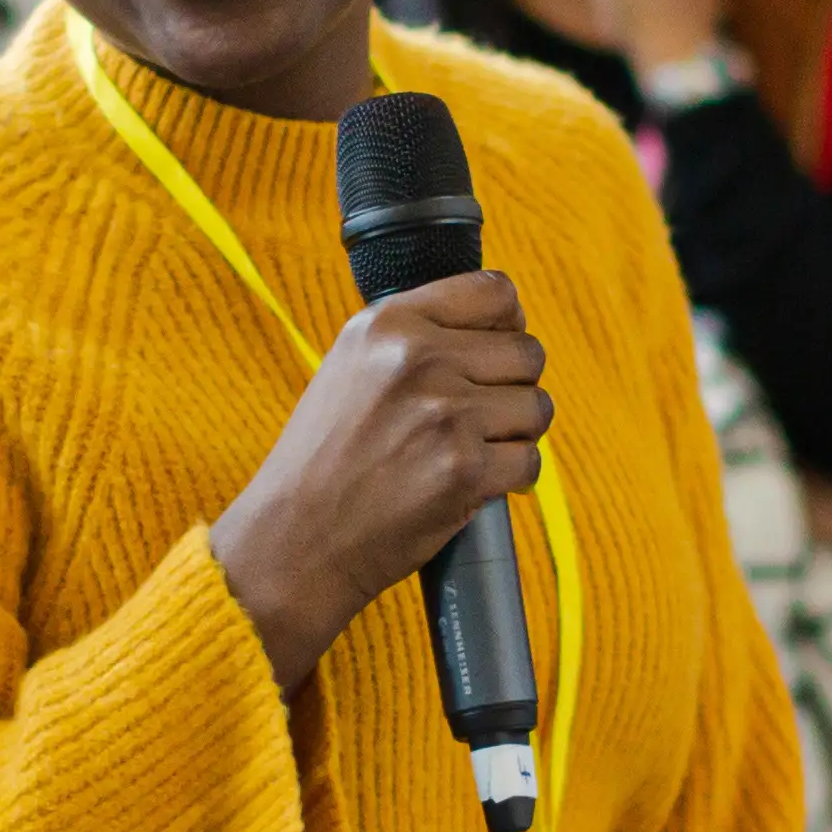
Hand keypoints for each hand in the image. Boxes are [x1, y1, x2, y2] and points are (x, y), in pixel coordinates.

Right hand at [208, 273, 553, 692]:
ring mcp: (445, 414)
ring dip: (516, 436)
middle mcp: (419, 359)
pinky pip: (530, 462)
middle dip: (514, 388)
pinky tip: (472, 485)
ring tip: (469, 453)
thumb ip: (415, 336)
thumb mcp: (351, 365)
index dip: (510, 323)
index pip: (495, 292)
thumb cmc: (325, 458)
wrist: (295, 539)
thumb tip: (502, 322)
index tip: (500, 351)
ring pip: (537, 408)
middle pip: (527, 353)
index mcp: (390, 323)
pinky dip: (511, 480)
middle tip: (480, 419)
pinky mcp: (465, 470)